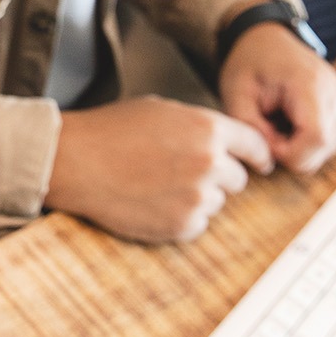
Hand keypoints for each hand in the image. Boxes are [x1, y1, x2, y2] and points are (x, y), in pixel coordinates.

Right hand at [45, 94, 273, 244]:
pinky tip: (151, 202)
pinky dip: (180, 217)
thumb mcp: (162, 110)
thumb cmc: (111, 131)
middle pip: (237, 179)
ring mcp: (197, 198)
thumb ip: (200, 126)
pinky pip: (196, 225)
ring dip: (197, 197)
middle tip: (181, 171)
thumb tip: (224, 143)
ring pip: (216, 203)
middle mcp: (210, 164)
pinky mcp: (181, 226)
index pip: (254, 146)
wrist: (75, 162)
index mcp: (208, 129)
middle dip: (217, 176)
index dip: (257, 156)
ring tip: (157, 184)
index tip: (260, 164)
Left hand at [218, 21, 335, 174]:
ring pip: (328, 149)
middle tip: (266, 130)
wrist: (265, 41)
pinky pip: (332, 141)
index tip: (265, 140)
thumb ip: (249, 130)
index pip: (316, 137)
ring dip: (299, 147)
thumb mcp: (236, 95)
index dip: (289, 152)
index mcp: (309, 83)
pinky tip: (290, 124)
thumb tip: (269, 160)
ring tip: (277, 123)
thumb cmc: (249, 65)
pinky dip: (309, 142)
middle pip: (323, 147)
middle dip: (290, 151)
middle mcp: (335, 91)